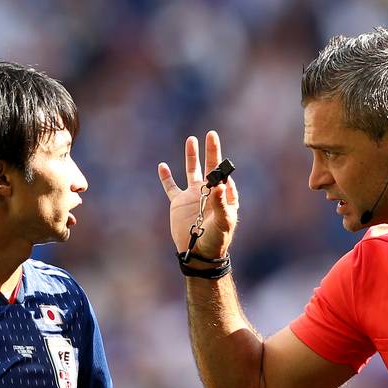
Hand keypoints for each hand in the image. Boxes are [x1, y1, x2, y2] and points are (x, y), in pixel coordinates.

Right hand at [158, 131, 238, 258]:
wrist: (198, 254)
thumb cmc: (217, 240)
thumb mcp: (223, 222)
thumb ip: (222, 203)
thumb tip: (222, 184)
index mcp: (223, 196)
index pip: (225, 177)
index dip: (224, 170)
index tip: (223, 170)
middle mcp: (209, 192)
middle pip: (210, 167)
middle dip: (211, 151)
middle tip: (212, 134)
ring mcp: (193, 196)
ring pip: (192, 171)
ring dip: (192, 156)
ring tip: (191, 139)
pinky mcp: (178, 203)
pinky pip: (171, 187)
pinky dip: (166, 177)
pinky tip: (162, 166)